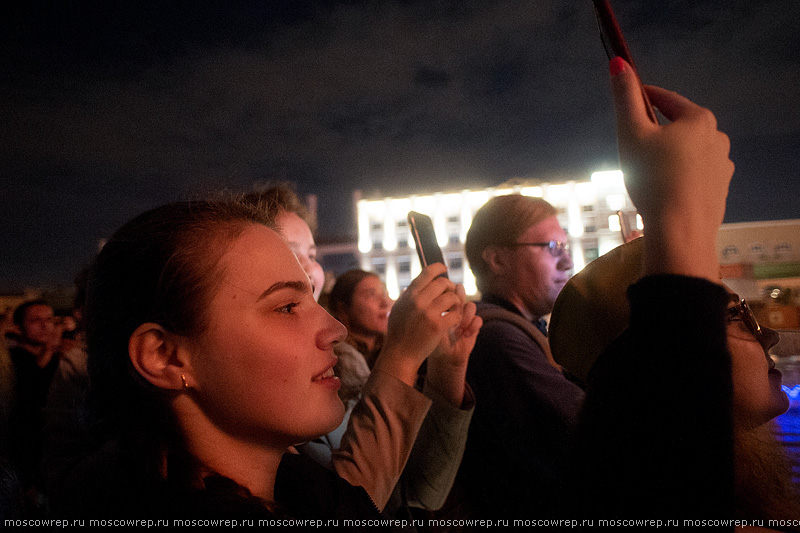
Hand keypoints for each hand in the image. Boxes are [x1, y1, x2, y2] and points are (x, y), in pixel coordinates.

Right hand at [374, 263, 461, 386]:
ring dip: (455, 303)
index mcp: (410, 294)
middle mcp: (418, 300)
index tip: (444, 268)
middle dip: (449, 288)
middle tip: (450, 295)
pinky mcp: (438, 326)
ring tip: (452, 309)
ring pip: (452, 298)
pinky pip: (456, 315)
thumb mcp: (398, 309)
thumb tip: (411, 286)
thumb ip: (406, 296)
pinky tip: (452, 322)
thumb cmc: (398, 332)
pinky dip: (457, 318)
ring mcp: (428, 313)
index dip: (439, 268)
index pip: (428, 272)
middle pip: (443, 283)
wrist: (400, 354)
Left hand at [426, 284, 481, 406]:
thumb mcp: (420, 324)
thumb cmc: (426, 341)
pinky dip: (473, 326)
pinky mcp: (473, 327)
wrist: (440, 358)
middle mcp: (453, 307)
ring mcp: (464, 316)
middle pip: (459, 293)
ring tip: (457, 329)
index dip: (444, 292)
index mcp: (440, 302)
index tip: (437, 303)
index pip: (444, 288)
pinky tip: (464, 334)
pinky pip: (478, 320)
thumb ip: (417, 307)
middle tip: (450, 312)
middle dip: (456, 301)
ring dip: (465, 316)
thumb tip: (405, 289)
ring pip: (470, 306)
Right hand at [610, 58, 732, 279]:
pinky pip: (694, 174)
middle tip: (631, 146)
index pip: (665, 99)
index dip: (642, 98)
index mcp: (698, 119)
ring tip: (645, 173)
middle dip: (655, 132)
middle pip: (678, 126)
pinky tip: (661, 191)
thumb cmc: (652, 178)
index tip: (626, 103)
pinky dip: (678, 176)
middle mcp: (718, 137)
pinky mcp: (720, 190)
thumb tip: (618, 63)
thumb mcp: (631, 134)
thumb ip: (625, 98)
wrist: (679, 232)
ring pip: (687, 151)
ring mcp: (722, 166)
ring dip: (667, 155)